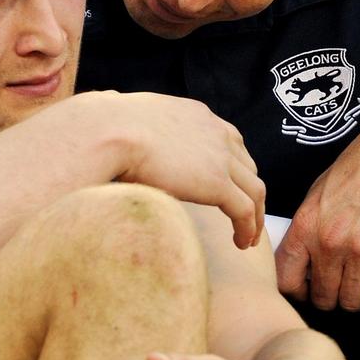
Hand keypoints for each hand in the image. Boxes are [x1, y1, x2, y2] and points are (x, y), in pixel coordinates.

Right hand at [97, 92, 265, 249]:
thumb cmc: (104, 126)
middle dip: (249, 191)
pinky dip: (248, 228)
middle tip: (244, 216)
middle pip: (248, 166)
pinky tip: (241, 244)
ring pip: (254, 190)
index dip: (235, 168)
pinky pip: (244, 210)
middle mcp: (216, 132)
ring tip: (249, 238)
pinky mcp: (217, 182)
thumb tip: (111, 115)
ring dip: (255, 216)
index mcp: (197, 115)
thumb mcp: (129, 115)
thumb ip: (134, 122)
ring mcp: (220, 157)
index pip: (231, 141)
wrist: (107, 131)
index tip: (231, 188)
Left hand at [275, 105, 359, 310]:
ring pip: (352, 302)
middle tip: (344, 286)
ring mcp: (359, 251)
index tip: (310, 289)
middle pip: (323, 298)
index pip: (287, 281)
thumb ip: (308, 230)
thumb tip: (303, 263)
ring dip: (359, 299)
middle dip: (333, 297)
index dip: (299, 292)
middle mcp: (328, 242)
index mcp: (306, 226)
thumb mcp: (318, 194)